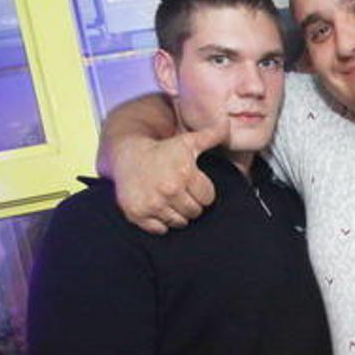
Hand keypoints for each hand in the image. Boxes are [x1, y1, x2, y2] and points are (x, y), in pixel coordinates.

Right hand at [113, 121, 228, 234]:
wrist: (127, 155)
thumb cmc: (162, 150)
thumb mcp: (188, 141)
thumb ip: (211, 135)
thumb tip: (227, 125)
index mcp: (184, 172)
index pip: (208, 198)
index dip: (203, 191)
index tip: (193, 184)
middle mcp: (168, 189)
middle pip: (195, 212)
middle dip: (191, 203)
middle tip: (181, 191)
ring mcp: (152, 203)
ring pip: (179, 222)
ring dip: (177, 213)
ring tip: (170, 198)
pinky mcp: (137, 214)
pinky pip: (160, 229)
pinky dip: (161, 222)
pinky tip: (158, 206)